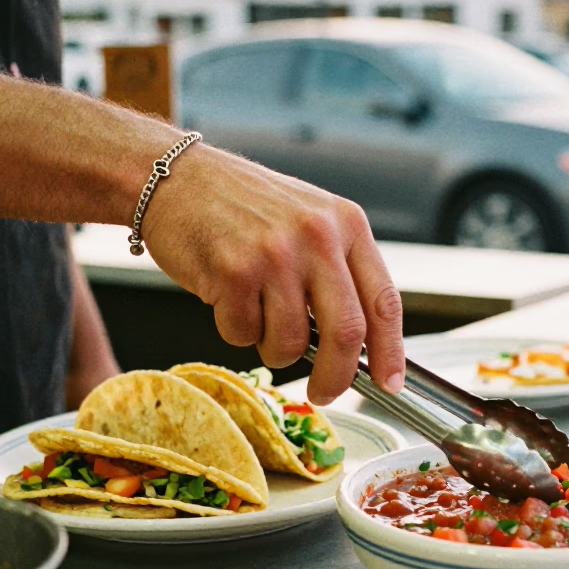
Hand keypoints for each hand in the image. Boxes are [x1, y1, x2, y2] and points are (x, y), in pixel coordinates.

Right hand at [140, 144, 404, 404]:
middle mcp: (317, 236)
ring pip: (292, 343)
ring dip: (274, 348)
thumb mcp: (309, 219)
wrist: (178, 177)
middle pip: (347, 333)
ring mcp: (275, 254)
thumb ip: (338, 269)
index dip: (390, 351)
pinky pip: (243, 335)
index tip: (390, 382)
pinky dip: (235, 330)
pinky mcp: (233, 272)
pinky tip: (226, 296)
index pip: (383, 300)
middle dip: (336, 377)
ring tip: (257, 314)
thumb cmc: (242, 204)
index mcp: (346, 223)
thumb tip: (360, 344)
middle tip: (323, 391)